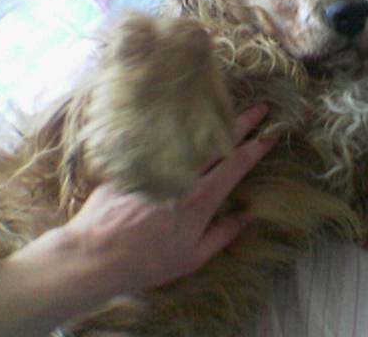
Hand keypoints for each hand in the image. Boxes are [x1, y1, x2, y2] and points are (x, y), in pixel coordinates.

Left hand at [61, 102, 276, 293]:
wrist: (96, 254)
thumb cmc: (148, 261)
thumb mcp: (192, 258)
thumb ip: (222, 235)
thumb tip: (245, 217)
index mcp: (202, 198)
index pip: (237, 164)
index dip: (257, 147)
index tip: (272, 133)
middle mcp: (184, 175)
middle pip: (219, 141)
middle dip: (243, 122)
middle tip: (260, 107)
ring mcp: (158, 165)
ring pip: (192, 136)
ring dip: (214, 120)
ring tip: (228, 107)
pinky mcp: (135, 163)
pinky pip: (161, 140)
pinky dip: (178, 128)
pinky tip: (185, 118)